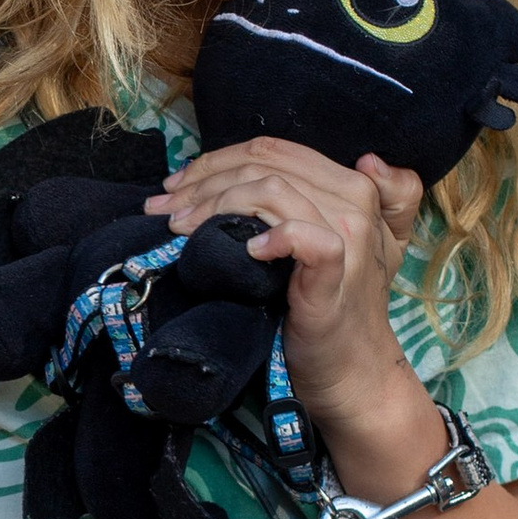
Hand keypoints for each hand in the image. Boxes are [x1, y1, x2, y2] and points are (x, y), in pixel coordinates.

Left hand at [144, 141, 427, 434]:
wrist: (349, 368)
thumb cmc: (325, 305)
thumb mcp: (328, 242)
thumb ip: (313, 197)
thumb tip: (255, 168)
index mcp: (349, 186)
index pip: (273, 151)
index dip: (216, 161)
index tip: (177, 186)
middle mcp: (353, 202)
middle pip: (264, 166)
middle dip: (202, 182)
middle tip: (163, 209)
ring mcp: (348, 236)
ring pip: (271, 191)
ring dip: (215, 204)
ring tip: (180, 228)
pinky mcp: (335, 273)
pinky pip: (304, 237)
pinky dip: (272, 235)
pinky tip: (246, 249)